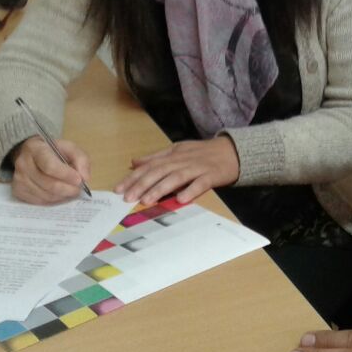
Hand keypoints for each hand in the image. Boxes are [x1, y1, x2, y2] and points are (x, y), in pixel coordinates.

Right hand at [10, 136, 91, 203]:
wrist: (31, 154)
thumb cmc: (53, 151)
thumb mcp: (69, 148)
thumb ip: (81, 159)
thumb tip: (84, 178)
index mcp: (36, 149)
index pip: (49, 166)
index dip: (65, 175)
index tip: (79, 180)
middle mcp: (23, 164)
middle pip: (48, 184)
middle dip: (67, 189)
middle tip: (78, 190)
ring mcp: (18, 179)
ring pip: (45, 195)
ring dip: (62, 196)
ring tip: (70, 191)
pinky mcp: (18, 191)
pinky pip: (39, 202)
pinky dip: (53, 200)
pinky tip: (58, 194)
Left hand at [115, 136, 239, 204]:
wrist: (233, 151)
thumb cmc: (203, 153)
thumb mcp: (177, 151)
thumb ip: (155, 157)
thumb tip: (134, 162)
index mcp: (173, 154)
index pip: (149, 165)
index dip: (133, 177)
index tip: (119, 189)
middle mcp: (182, 160)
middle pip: (159, 171)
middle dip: (142, 184)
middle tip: (128, 198)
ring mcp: (197, 167)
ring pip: (176, 177)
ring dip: (160, 188)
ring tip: (147, 200)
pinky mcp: (212, 175)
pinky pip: (200, 183)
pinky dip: (190, 190)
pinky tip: (180, 200)